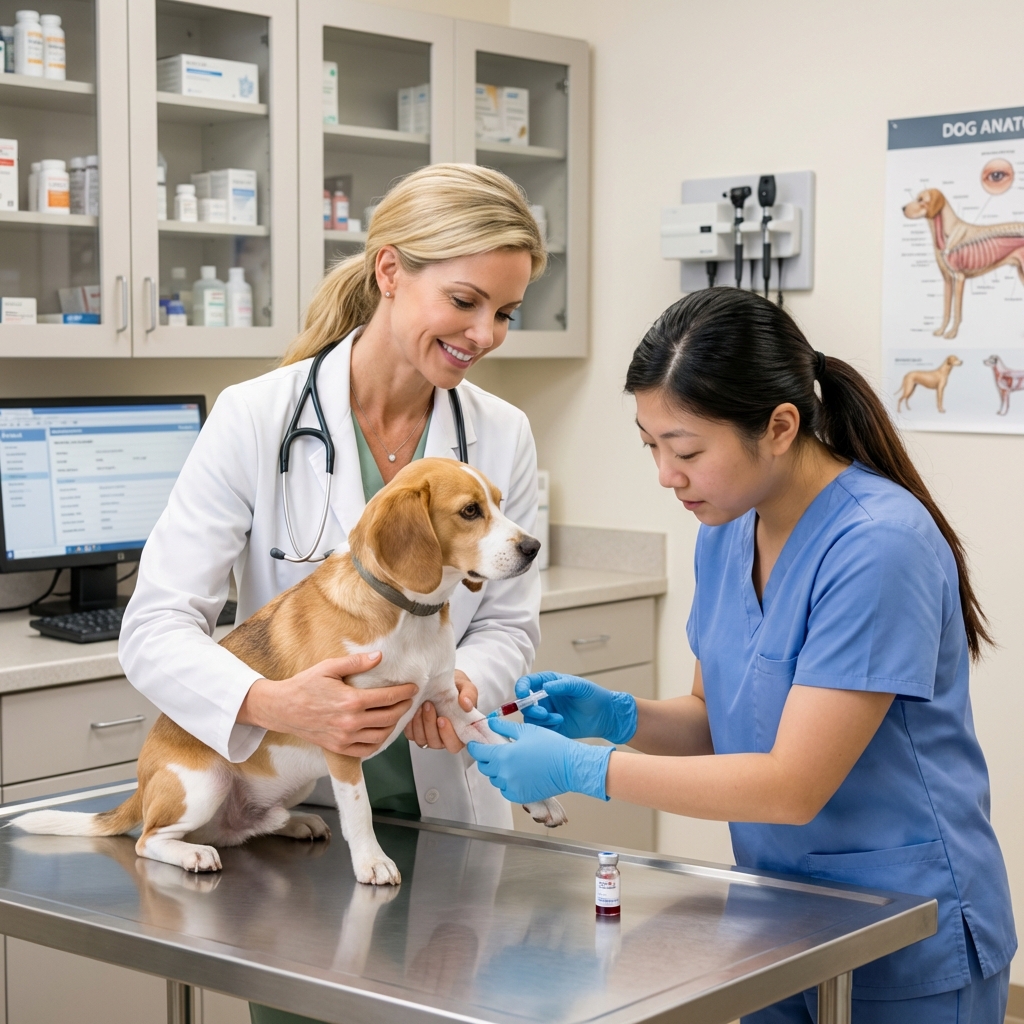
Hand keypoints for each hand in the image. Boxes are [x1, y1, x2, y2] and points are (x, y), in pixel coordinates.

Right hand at [237, 652, 416, 756]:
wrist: (281, 708)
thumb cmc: (304, 685)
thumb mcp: (329, 667)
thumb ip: (356, 662)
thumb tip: (379, 656)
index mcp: (351, 701)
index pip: (388, 698)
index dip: (404, 692)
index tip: (413, 688)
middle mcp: (350, 722)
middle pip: (389, 717)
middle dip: (403, 708)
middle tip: (409, 700)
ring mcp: (345, 738)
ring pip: (381, 735)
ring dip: (394, 725)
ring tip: (398, 714)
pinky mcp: (338, 748)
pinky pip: (367, 750)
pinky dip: (379, 742)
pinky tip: (382, 732)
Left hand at [404, 670, 477, 753]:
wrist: (439, 680)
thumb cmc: (455, 687)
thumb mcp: (466, 686)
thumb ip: (470, 694)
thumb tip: (467, 705)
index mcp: (460, 732)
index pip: (454, 745)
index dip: (448, 735)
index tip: (442, 719)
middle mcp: (444, 738)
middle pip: (436, 742)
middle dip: (430, 725)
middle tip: (428, 706)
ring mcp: (429, 736)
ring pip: (422, 740)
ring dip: (419, 723)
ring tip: (420, 705)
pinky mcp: (415, 732)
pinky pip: (411, 735)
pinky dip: (410, 724)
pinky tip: (412, 710)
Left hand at [467, 719, 611, 803]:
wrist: (569, 766)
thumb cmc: (551, 746)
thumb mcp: (526, 730)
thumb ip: (504, 727)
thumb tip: (490, 723)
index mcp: (504, 755)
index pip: (480, 753)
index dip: (475, 747)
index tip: (474, 744)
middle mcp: (505, 774)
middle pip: (485, 767)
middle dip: (486, 758)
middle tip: (493, 751)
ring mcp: (512, 787)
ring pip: (495, 779)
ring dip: (497, 771)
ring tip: (509, 761)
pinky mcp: (521, 796)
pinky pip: (506, 790)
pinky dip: (507, 783)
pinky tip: (517, 774)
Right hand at [515, 672, 637, 744]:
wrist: (605, 716)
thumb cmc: (593, 695)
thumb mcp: (579, 686)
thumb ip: (562, 685)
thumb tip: (545, 687)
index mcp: (548, 683)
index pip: (527, 683)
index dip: (522, 687)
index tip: (523, 694)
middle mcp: (544, 698)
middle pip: (525, 703)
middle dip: (530, 708)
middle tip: (544, 712)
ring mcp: (546, 713)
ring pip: (530, 718)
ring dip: (540, 719)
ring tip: (557, 719)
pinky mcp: (551, 727)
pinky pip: (539, 729)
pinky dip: (546, 727)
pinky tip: (559, 723)